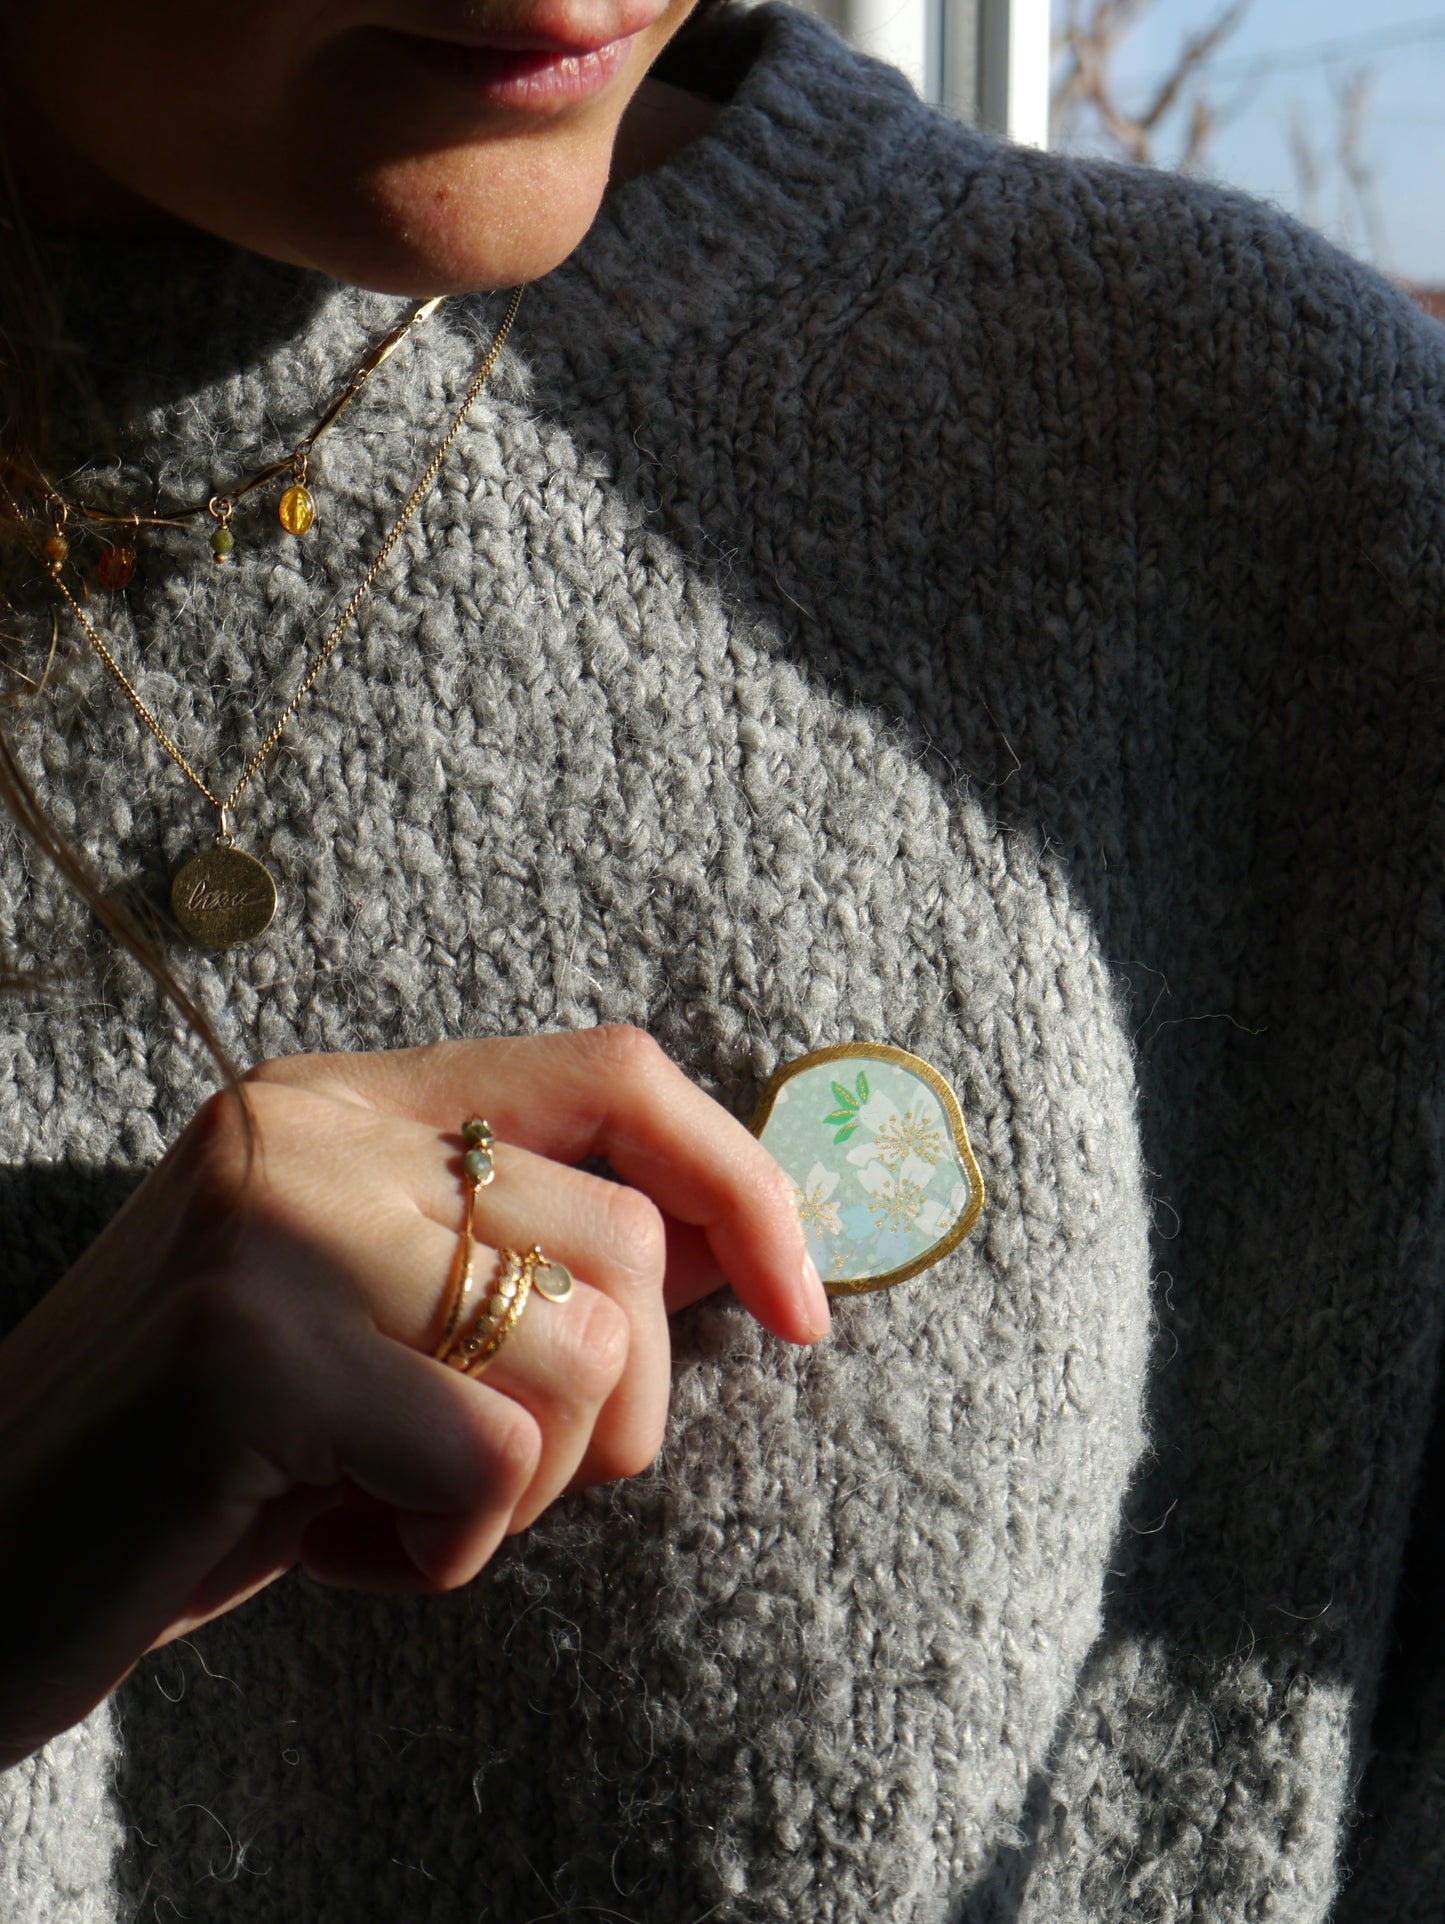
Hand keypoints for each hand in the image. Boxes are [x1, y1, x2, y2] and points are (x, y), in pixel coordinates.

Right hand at [0, 1024, 828, 1768]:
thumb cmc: (208, 1461)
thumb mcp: (376, 1328)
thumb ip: (528, 1257)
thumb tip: (740, 1247)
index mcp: (341, 1099)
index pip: (613, 1070)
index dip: (739, 1179)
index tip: (801, 1308)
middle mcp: (307, 1127)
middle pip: (623, 1239)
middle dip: (611, 1412)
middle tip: (478, 1475)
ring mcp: (273, 1227)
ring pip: (583, 1350)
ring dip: (518, 1489)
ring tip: (378, 1501)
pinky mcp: (248, 1355)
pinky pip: (489, 1459)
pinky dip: (443, 1549)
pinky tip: (322, 1543)